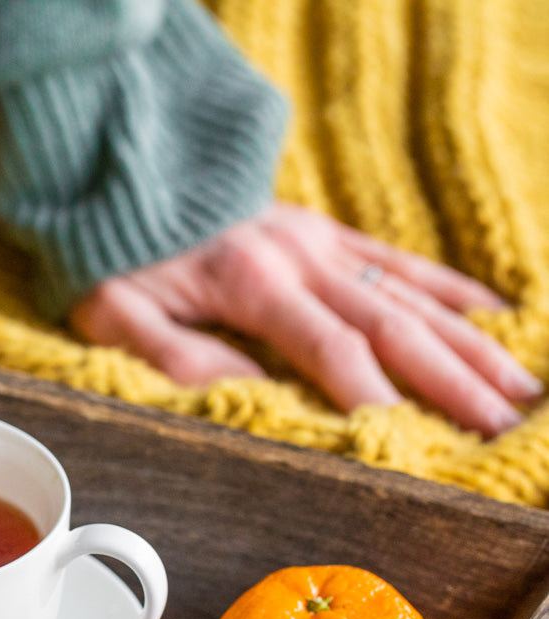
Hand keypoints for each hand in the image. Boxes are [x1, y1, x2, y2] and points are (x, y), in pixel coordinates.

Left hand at [68, 204, 539, 435]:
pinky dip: (450, 290)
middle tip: (498, 428)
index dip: (372, 397)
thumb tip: (239, 395)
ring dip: (468, 345)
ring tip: (517, 389)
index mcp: (251, 282)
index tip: (412, 443)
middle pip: (392, 327)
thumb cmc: (113, 253)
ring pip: (411, 297)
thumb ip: (171, 355)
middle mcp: (301, 258)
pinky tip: (496, 317)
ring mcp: (320, 242)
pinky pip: (398, 261)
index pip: (329, 349)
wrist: (120, 172)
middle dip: (450, 382)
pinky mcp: (324, 232)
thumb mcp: (115, 310)